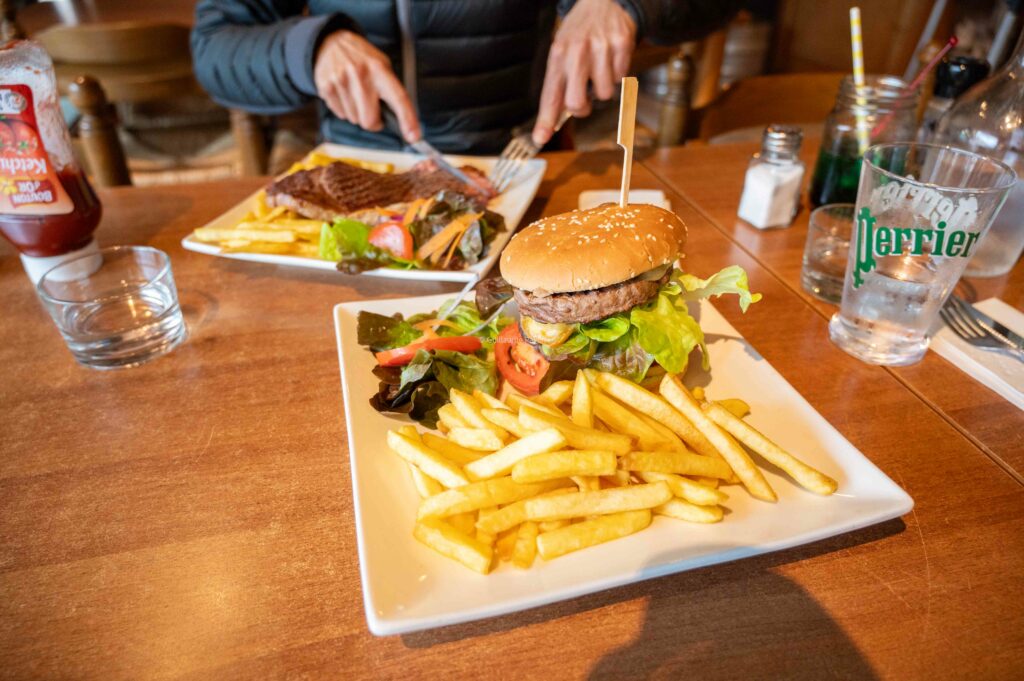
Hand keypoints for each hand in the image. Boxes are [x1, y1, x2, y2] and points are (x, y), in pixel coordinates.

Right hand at [314, 30, 420, 141]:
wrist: (332, 43)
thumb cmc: (363, 60)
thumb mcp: (382, 66)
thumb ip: (391, 91)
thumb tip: (401, 122)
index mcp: (380, 70)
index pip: (398, 98)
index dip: (408, 119)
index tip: (414, 137)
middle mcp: (360, 74)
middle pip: (369, 120)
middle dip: (372, 121)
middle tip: (372, 109)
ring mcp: (341, 80)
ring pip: (354, 119)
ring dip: (357, 113)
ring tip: (354, 94)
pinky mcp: (326, 87)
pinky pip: (340, 114)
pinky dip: (344, 109)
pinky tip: (344, 93)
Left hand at [533, 0, 635, 145]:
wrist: (604, 2)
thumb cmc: (581, 33)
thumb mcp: (562, 52)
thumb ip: (559, 83)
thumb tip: (555, 119)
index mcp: (558, 55)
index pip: (550, 95)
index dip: (545, 120)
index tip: (541, 138)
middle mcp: (577, 52)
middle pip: (577, 103)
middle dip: (582, 108)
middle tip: (585, 97)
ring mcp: (600, 48)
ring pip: (605, 94)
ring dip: (604, 87)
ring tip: (600, 68)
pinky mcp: (621, 45)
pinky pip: (622, 78)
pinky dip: (618, 74)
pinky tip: (612, 59)